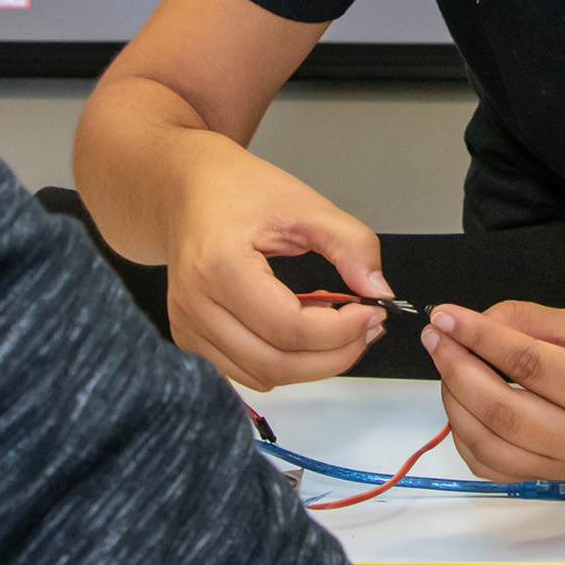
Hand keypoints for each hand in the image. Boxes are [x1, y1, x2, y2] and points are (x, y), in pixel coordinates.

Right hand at [160, 135, 389, 390]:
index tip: (373, 311)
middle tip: (368, 327)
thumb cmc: (236, 189)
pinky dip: (285, 361)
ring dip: (312, 363)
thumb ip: (350, 244)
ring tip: (339, 326)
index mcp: (219, 266)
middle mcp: (195, 305)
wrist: (185, 189)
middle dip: (334, 355)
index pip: (288, 328)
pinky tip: (306, 330)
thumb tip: (379, 291)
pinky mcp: (190, 339)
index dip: (340, 330)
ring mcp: (187, 327)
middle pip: (276, 363)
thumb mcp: (304, 203)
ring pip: (263, 376)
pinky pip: (247, 371)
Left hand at [422, 300, 564, 478]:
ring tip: (447, 366)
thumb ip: (533, 321)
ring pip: (491, 446)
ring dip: (455, 404)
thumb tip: (476, 323)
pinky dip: (466, 437)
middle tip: (436, 338)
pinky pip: (493, 468)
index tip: (446, 316)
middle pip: (504, 412)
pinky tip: (462, 403)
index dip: (480, 338)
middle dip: (458, 371)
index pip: (529, 365)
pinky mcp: (553, 479)